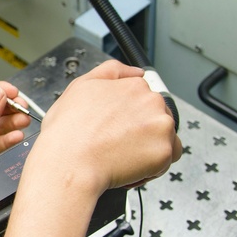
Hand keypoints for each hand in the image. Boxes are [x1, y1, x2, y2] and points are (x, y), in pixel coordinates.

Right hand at [29, 60, 181, 193]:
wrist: (69, 163)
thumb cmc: (69, 130)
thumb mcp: (82, 85)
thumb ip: (112, 71)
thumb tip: (137, 71)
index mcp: (135, 86)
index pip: (145, 98)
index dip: (131, 115)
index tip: (119, 125)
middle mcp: (152, 102)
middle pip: (157, 116)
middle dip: (143, 129)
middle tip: (118, 142)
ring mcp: (161, 126)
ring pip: (165, 137)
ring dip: (149, 147)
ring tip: (123, 155)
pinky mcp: (164, 152)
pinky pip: (167, 160)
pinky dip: (154, 166)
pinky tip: (131, 166)